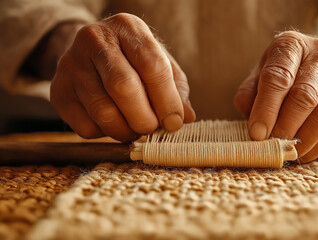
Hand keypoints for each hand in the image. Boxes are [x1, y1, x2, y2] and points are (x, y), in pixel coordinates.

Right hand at [51, 13, 195, 141]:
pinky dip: (105, 134)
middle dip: (144, 117)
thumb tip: (185, 118)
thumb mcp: (160, 64)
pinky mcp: (58, 90)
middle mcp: (95, 39)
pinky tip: (113, 123)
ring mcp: (71, 64)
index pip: (151, 64)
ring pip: (102, 110)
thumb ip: (176, 88)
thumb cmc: (134, 60)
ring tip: (136, 129)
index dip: (166, 99)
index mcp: (127, 27)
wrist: (92, 53)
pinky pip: (85, 126)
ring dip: (126, 131)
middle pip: (122, 86)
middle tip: (153, 128)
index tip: (174, 122)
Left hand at [234, 31, 317, 161]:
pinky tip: (303, 153)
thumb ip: (251, 92)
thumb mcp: (262, 73)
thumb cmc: (286, 73)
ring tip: (287, 151)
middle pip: (305, 95)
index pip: (278, 76)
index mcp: (293, 45)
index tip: (257, 133)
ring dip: (304, 139)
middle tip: (272, 144)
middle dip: (285, 125)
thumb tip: (251, 119)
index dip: (266, 108)